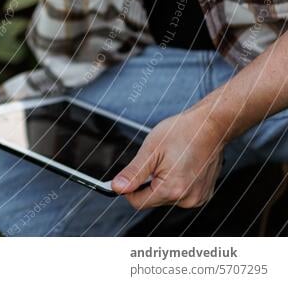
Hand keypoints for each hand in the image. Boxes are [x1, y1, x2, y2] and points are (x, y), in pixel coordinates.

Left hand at [111, 109, 226, 209]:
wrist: (210, 125)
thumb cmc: (182, 133)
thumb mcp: (151, 150)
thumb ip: (133, 173)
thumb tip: (117, 187)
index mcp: (172, 190)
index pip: (138, 202)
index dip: (129, 188)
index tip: (129, 175)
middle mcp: (187, 199)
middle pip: (152, 199)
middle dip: (148, 182)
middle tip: (156, 161)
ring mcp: (198, 198)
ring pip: (166, 196)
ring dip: (162, 182)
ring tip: (171, 161)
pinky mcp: (204, 194)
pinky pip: (180, 193)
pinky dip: (175, 182)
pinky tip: (180, 166)